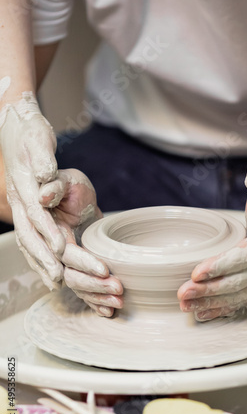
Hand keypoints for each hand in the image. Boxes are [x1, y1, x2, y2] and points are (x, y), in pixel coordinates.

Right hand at [0, 93, 64, 288]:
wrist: (17, 130)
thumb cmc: (30, 135)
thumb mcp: (38, 141)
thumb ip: (43, 162)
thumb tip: (44, 186)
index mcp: (22, 185)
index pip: (35, 213)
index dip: (48, 231)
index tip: (62, 247)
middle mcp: (18, 202)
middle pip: (29, 235)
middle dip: (45, 258)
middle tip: (60, 277)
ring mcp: (19, 210)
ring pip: (28, 242)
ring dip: (41, 264)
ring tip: (56, 283)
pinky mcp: (25, 214)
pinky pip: (30, 241)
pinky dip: (39, 258)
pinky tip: (50, 273)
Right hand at [39, 169, 122, 316]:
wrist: (67, 194)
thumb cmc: (67, 185)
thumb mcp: (64, 180)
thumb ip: (55, 186)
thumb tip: (43, 196)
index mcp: (45, 229)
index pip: (63, 250)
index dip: (82, 260)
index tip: (103, 268)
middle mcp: (50, 249)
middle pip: (69, 273)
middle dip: (93, 282)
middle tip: (117, 287)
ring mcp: (60, 260)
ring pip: (74, 283)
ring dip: (95, 295)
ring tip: (118, 301)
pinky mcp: (71, 265)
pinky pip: (79, 286)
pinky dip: (92, 300)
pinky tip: (106, 311)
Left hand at [178, 174, 246, 321]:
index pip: (245, 255)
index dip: (221, 265)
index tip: (196, 272)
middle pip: (239, 281)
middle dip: (209, 289)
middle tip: (183, 293)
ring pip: (237, 295)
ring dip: (210, 302)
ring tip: (185, 305)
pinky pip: (239, 301)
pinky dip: (219, 310)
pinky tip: (200, 314)